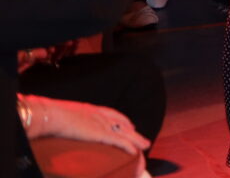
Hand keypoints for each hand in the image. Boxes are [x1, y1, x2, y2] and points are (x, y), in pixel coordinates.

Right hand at [20, 95, 149, 158]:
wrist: (51, 115)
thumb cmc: (50, 116)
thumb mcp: (62, 115)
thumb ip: (68, 120)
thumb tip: (61, 126)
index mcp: (91, 109)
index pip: (113, 114)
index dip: (123, 120)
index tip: (130, 125)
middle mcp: (100, 115)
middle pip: (122, 124)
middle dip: (133, 132)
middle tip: (142, 139)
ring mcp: (101, 124)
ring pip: (124, 133)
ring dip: (136, 140)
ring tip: (146, 146)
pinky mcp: (100, 134)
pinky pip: (118, 141)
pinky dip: (128, 146)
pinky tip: (135, 151)